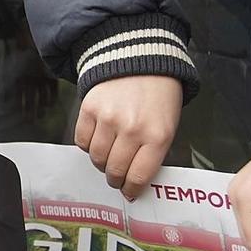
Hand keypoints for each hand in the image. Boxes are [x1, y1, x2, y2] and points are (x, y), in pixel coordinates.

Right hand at [77, 75, 183, 198]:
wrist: (141, 59)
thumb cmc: (158, 96)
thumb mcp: (168, 126)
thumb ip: (153, 153)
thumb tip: (134, 181)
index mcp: (157, 136)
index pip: (139, 176)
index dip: (132, 189)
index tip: (129, 192)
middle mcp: (132, 129)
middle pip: (115, 170)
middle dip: (115, 179)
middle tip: (116, 177)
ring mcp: (109, 118)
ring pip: (96, 158)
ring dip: (101, 163)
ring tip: (108, 155)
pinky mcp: (90, 108)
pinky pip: (82, 141)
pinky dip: (88, 145)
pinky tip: (98, 138)